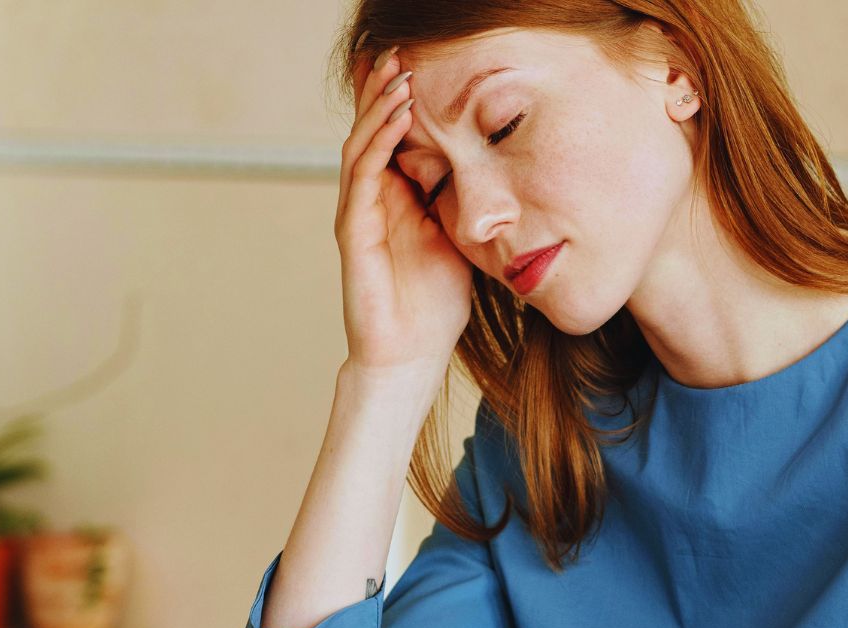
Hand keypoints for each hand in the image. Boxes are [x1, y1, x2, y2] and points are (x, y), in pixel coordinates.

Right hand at [333, 47, 472, 370]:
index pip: (395, 139)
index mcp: (398, 201)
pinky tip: (396, 115)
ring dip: (380, 105)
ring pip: (363, 143)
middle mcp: (373, 201)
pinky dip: (379, 140)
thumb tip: (493, 177)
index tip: (421, 66)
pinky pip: (364, 174)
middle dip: (383, 90)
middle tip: (400, 50)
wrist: (411, 355)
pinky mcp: (354, 231)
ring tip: (398, 71)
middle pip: (372, 131)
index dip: (401, 104)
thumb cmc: (435, 306)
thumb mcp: (460, 244)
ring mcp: (360, 213)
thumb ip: (464, 209)